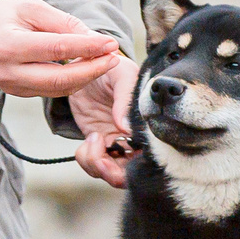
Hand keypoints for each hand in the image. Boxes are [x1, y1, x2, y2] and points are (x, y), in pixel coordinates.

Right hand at [0, 0, 120, 98]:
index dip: (88, 48)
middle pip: (61, 79)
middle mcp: (8, 72)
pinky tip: (84, 67)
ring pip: (59, 89)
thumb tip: (95, 39)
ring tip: (104, 60)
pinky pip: (50, 90)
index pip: (57, 49)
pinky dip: (71, 81)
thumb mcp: (29, 7)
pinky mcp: (16, 93)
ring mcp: (11, 87)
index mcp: (8, 46)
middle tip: (114, 57)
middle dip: (92, 70)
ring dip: (85, 76)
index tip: (110, 42)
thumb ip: (62, 23)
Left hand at [68, 54, 137, 187]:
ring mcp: (116, 143)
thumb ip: (124, 99)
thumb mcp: (122, 74)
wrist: (85, 64)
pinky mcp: (97, 143)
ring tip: (94, 141)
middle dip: (114, 174)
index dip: (141, 164)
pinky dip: (87, 157)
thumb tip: (126, 128)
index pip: (153, 155)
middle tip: (103, 160)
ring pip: (110, 173)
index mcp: (149, 124)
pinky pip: (92, 163)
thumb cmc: (111, 66)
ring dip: (98, 165)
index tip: (126, 151)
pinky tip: (90, 139)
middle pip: (131, 174)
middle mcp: (135, 138)